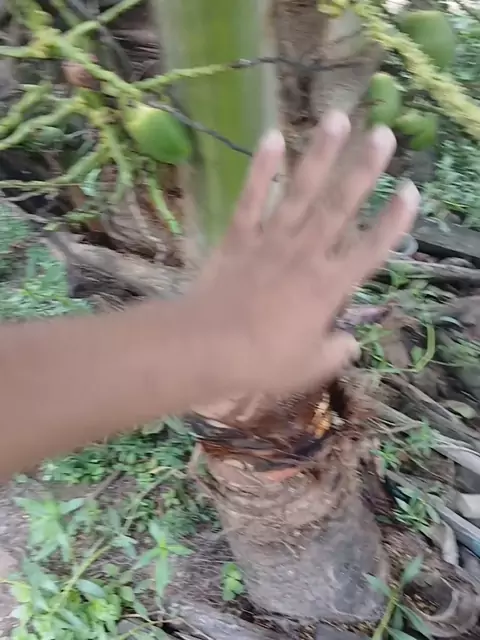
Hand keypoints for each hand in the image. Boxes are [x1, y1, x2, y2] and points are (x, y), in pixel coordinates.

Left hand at [188, 111, 419, 397]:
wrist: (208, 348)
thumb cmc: (262, 362)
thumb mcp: (309, 367)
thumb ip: (335, 352)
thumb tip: (350, 342)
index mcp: (328, 288)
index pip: (371, 248)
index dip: (393, 220)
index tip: (410, 190)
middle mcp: (306, 255)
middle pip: (340, 206)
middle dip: (364, 169)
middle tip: (383, 133)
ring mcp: (271, 241)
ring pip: (301, 191)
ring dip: (321, 154)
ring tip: (338, 118)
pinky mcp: (238, 237)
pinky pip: (251, 198)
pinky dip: (261, 168)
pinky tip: (273, 136)